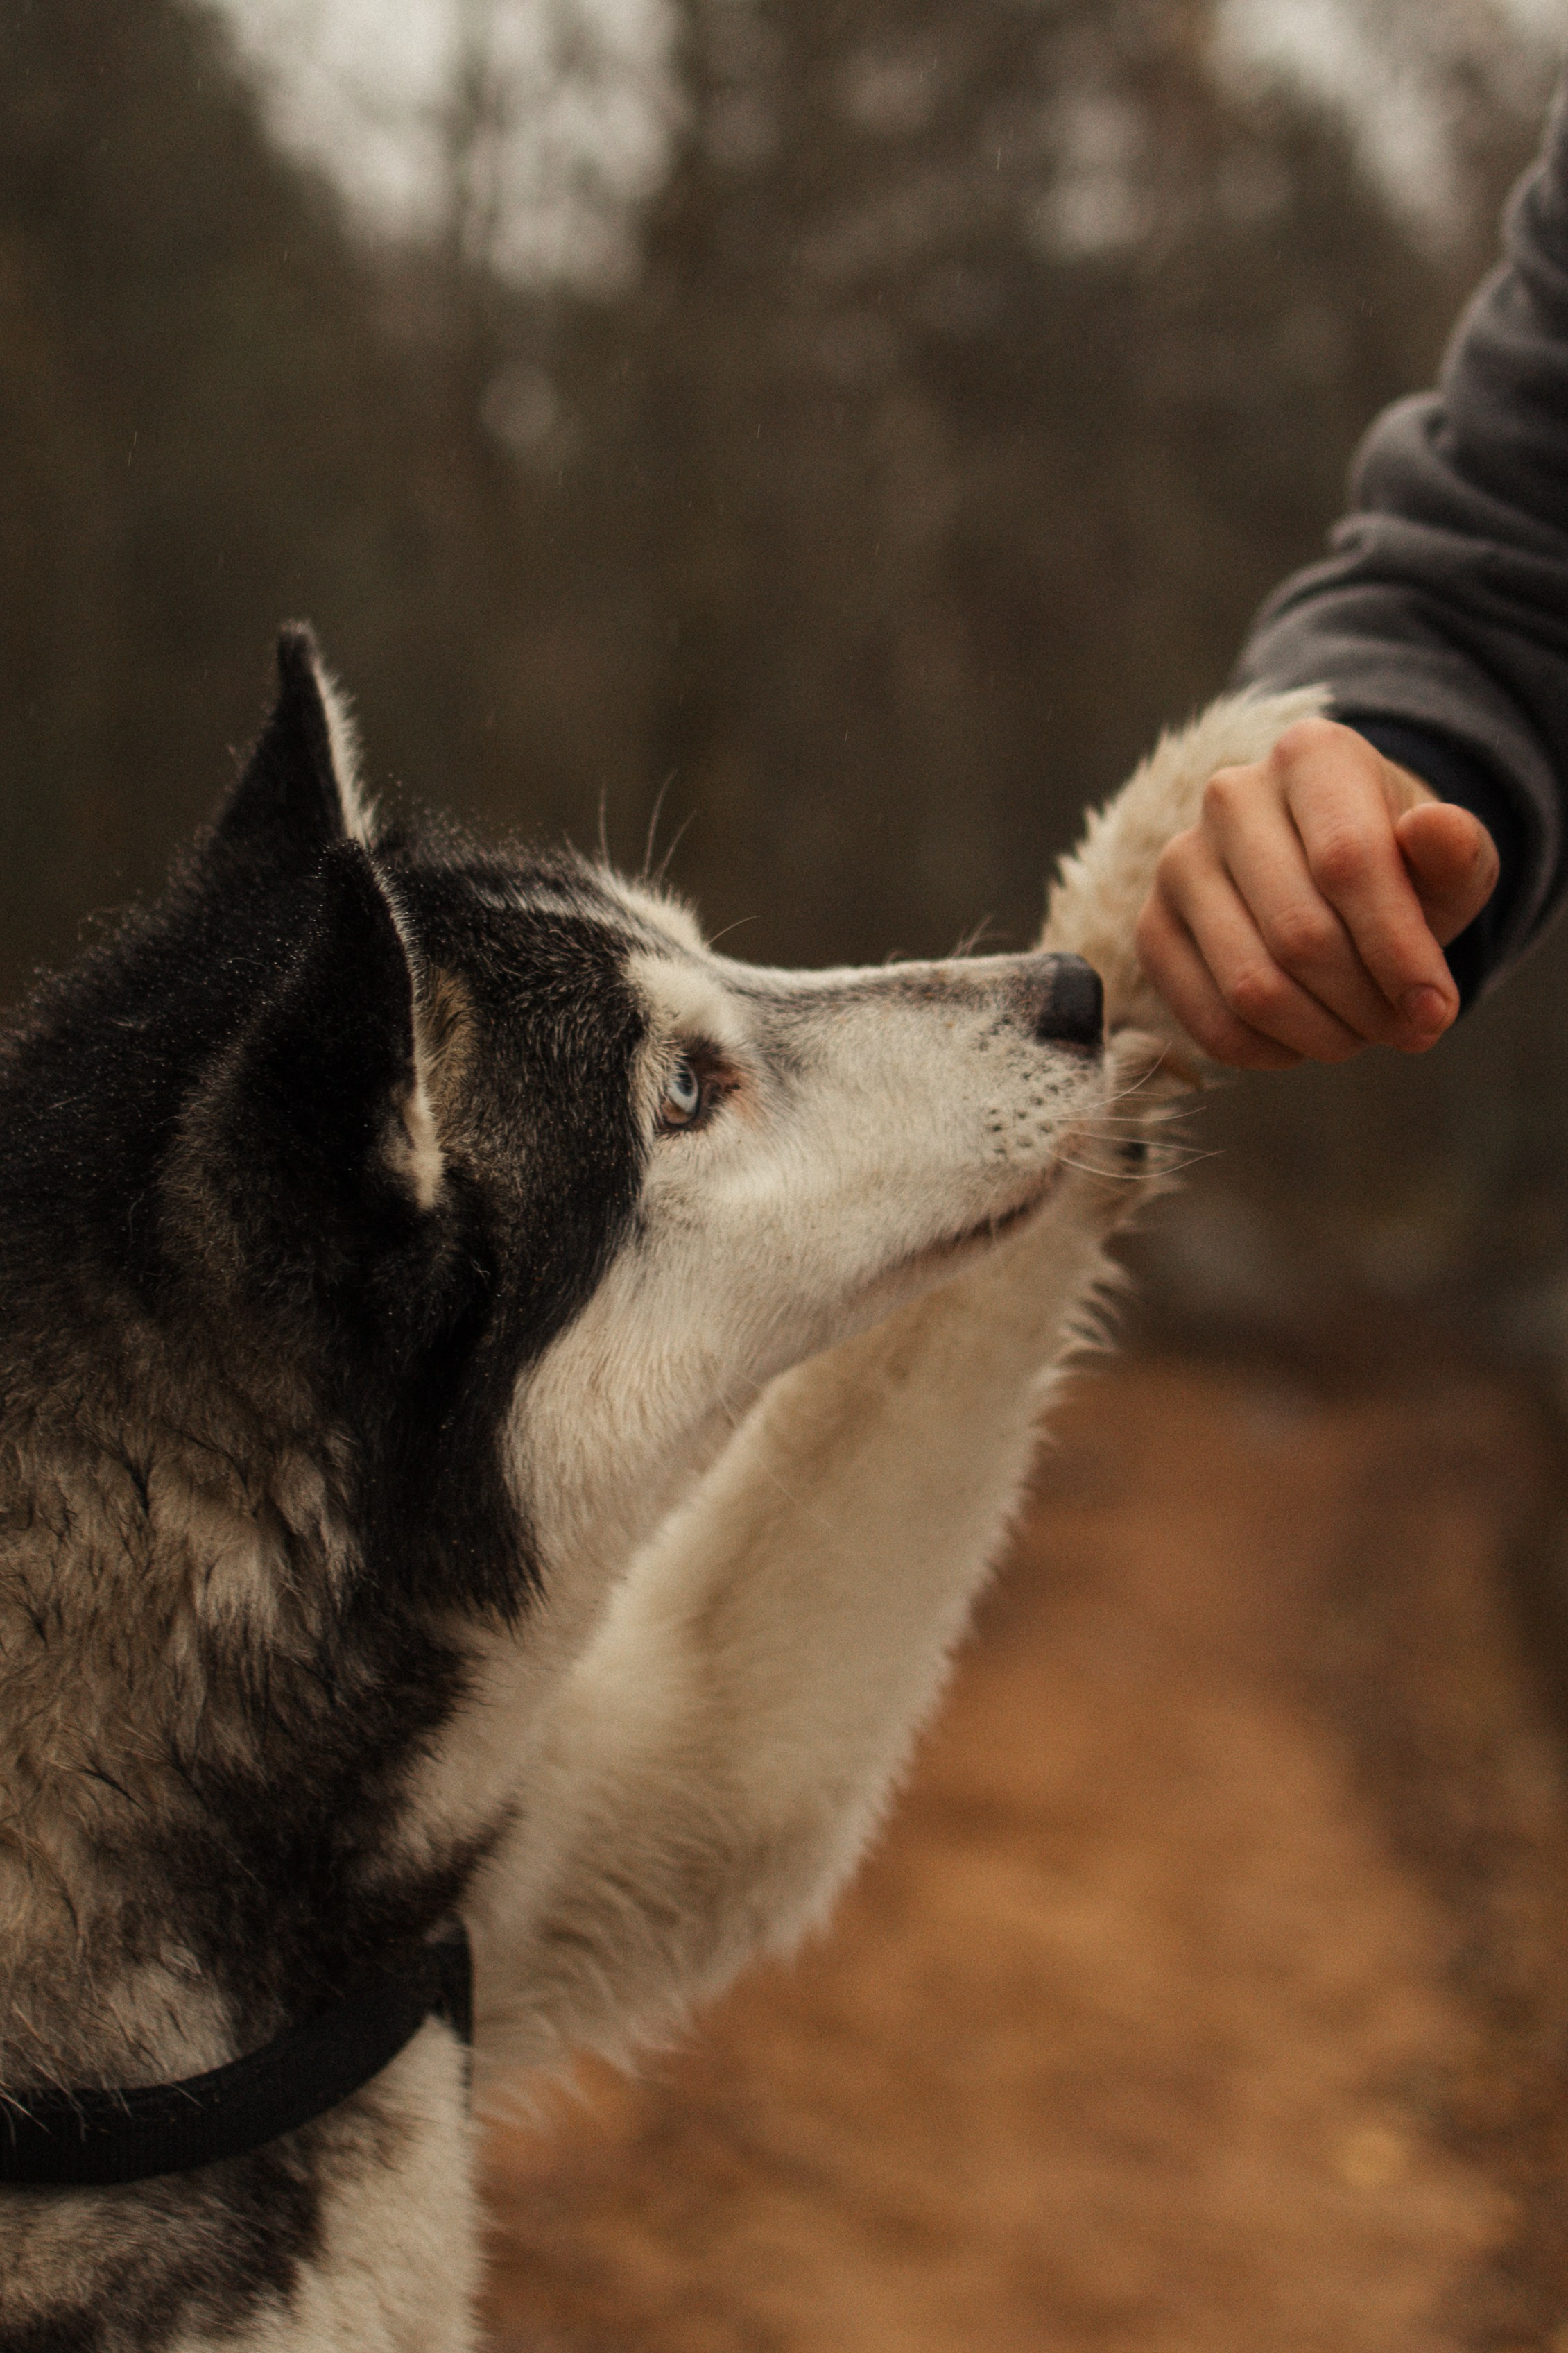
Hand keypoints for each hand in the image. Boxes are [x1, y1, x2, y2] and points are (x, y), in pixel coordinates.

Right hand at [1134, 717, 1500, 1070]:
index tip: (1437, 1010)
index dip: (1398, 951)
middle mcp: (1230, 796)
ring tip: (1364, 1034)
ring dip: (1323, 1034)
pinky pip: (1208, 1020)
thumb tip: (1435, 831)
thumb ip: (1458, 850)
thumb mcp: (1449, 859)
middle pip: (1300, 934)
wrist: (1331, 871)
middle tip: (1408, 1030)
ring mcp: (1179, 863)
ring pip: (1251, 985)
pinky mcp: (1152, 927)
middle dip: (1367, 1003)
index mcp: (1311, 755)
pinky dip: (1270, 1051)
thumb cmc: (1400, 868)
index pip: (1349, 863)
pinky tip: (1307, 1040)